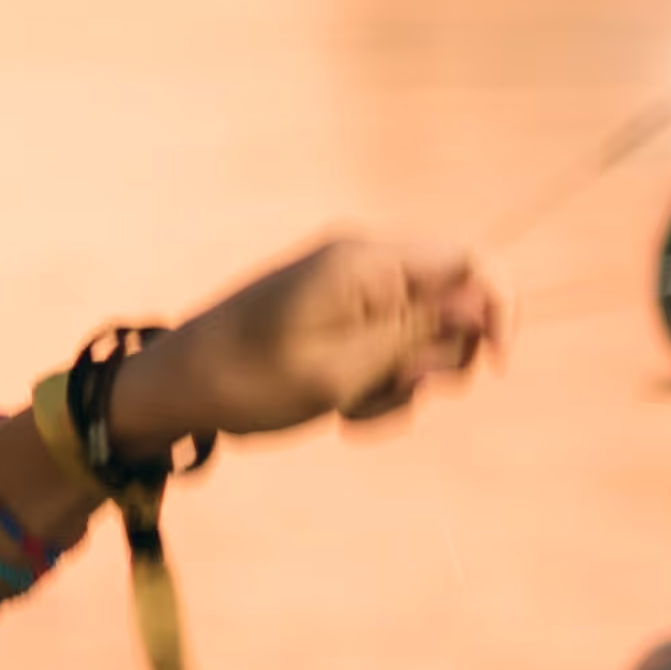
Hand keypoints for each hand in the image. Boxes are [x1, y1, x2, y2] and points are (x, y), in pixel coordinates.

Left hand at [110, 238, 501, 451]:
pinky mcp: (338, 315)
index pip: (472, 260)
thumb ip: (416, 335)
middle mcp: (363, 263)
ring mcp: (350, 288)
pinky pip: (388, 346)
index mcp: (366, 262)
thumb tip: (483, 302)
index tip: (494, 367)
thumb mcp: (341, 370)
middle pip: (454, 302)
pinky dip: (378, 383)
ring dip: (403, 382)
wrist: (173, 389)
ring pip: (422, 334)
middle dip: (438, 360)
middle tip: (390, 395)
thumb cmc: (247, 381)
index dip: (498, 308)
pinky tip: (340, 409)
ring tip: (350, 409)